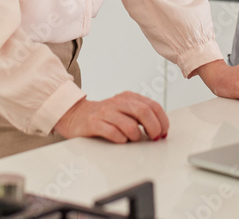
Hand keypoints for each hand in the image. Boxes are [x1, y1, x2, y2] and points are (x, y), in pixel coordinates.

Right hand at [53, 92, 168, 142]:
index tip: (164, 132)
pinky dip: (120, 139)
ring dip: (136, 136)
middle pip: (143, 112)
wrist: (75, 115)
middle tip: (154, 138)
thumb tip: (161, 129)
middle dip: (153, 128)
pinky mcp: (93, 123)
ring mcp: (105, 112)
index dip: (162, 120)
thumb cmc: (104, 116)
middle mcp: (117, 102)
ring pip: (129, 124)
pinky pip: (112, 132)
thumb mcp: (124, 110)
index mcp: (128, 97)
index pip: (153, 105)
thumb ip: (141, 115)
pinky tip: (120, 140)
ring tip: (133, 140)